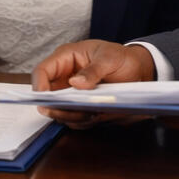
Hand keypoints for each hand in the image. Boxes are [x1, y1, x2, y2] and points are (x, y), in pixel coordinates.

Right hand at [30, 40, 154, 128]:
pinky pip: (74, 118)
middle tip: (68, 111)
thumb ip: (93, 70)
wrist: (139, 71)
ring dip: (70, 115)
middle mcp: (65, 77)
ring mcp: (72, 94)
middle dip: (56, 106)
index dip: (39, 86)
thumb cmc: (122, 57)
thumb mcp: (110, 58)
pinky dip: (82, 121)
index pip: (42, 71)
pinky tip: (95, 116)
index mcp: (66, 58)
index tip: (46, 99)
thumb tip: (75, 82)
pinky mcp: (81, 106)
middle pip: (47, 95)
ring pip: (59, 110)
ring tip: (88, 114)